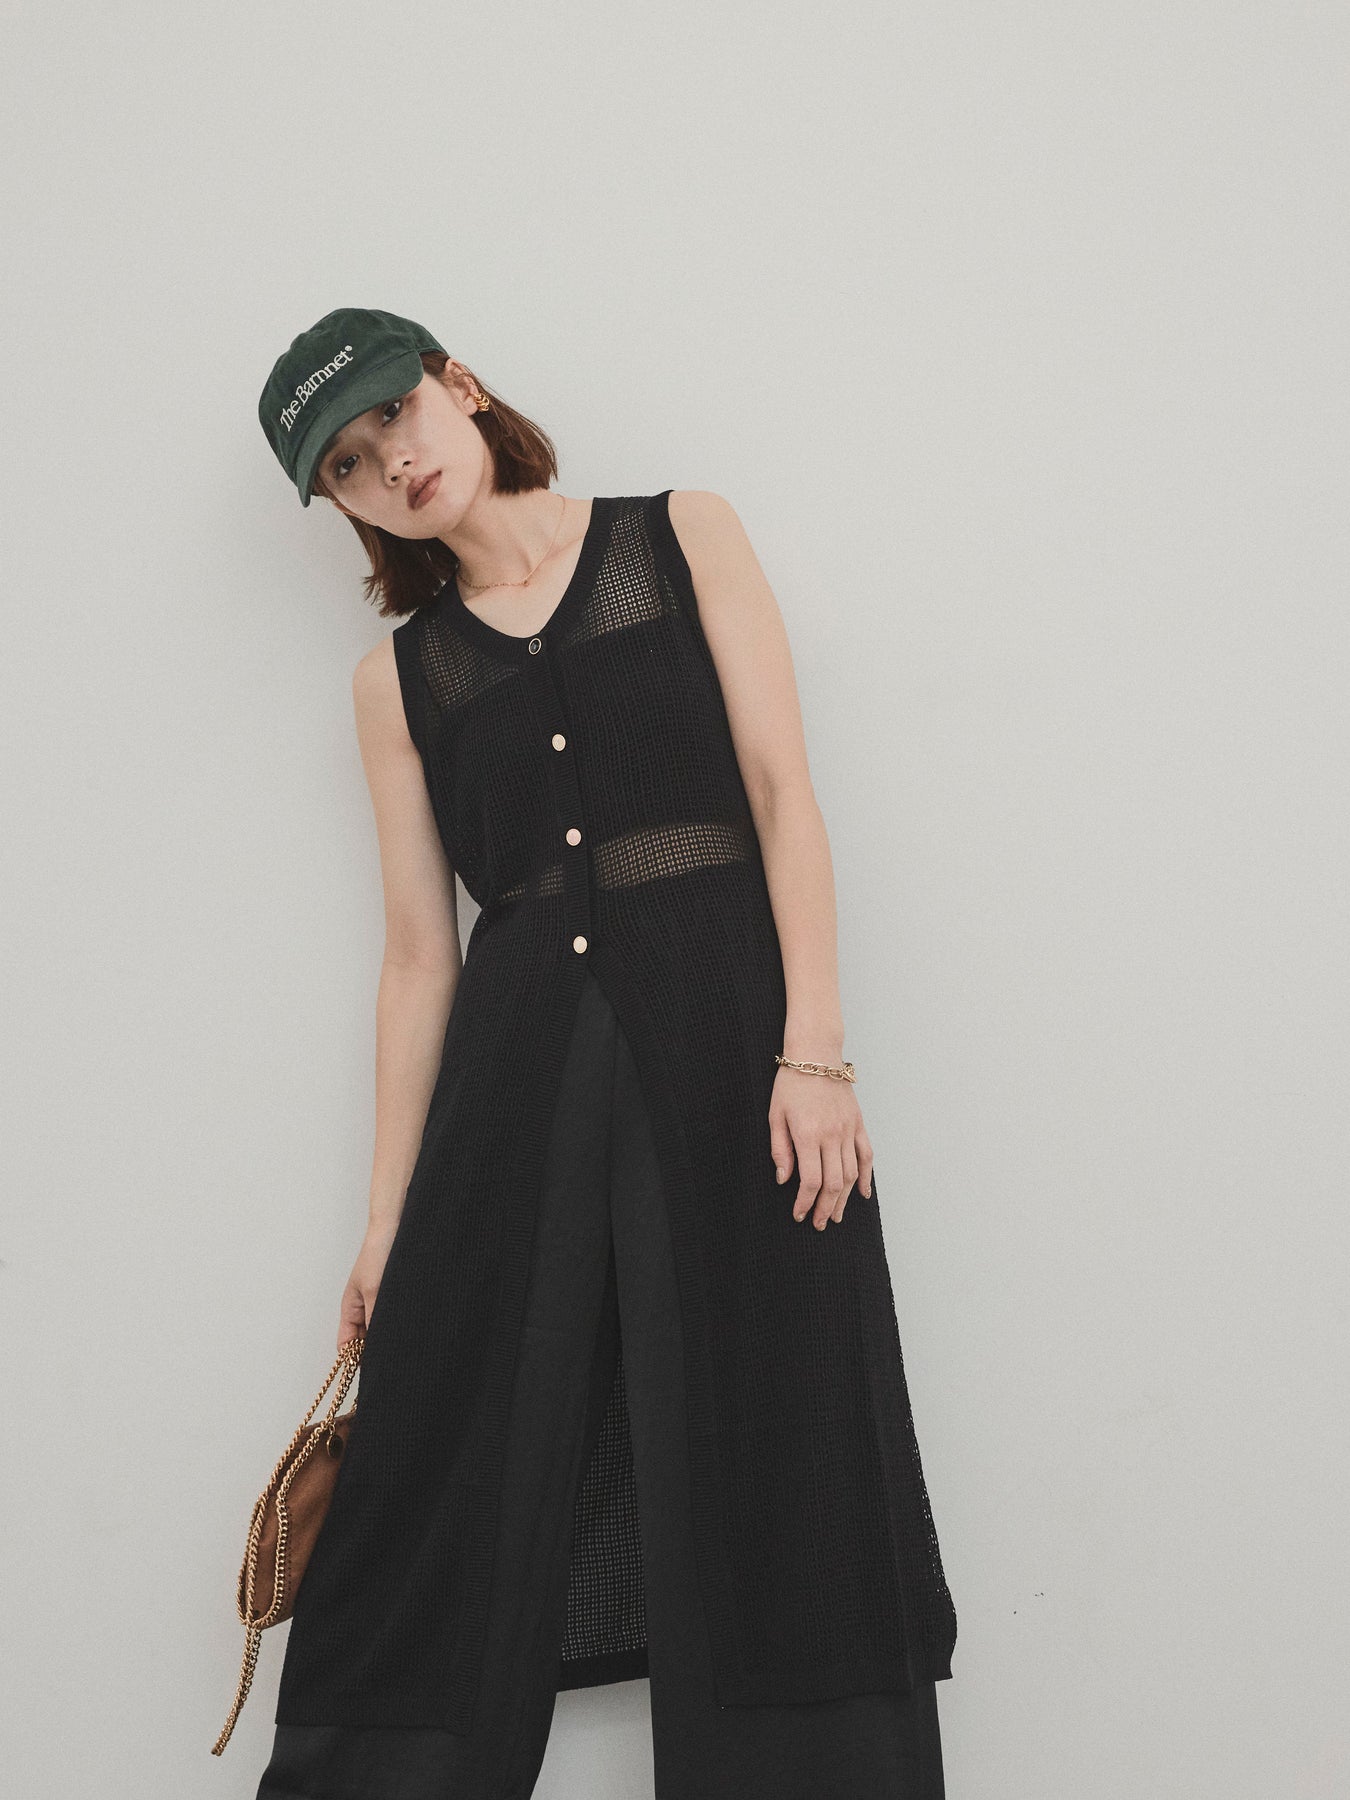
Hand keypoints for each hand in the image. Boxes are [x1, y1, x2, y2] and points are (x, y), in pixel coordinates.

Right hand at [337, 1220, 398, 1351]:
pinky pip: (393, 1318)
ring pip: (380, 1330)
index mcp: (351, 1308)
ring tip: (401, 1348)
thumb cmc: (378, 1254)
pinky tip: (409, 1330)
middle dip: (373, 1352)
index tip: (369, 1374)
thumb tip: (376, 1347)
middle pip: (364, 1341)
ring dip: (388, 1337)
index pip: (346, 1344)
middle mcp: (364, 1309)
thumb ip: (374, 1320)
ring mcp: (379, 1303)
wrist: (396, 1229)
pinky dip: (397, 1325)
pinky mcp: (394, 1297)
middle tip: (391, 1364)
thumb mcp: (376, 1291)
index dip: (353, 1361)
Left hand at [768, 1065, 872, 1229]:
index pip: (811, 1180)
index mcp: (808, 1134)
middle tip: (820, 1224)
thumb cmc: (791, 1083)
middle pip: (834, 1183)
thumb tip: (784, 1179)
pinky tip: (863, 1194)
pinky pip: (866, 1155)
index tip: (799, 1214)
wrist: (816, 1054)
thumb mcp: (775, 1115)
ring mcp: (848, 1130)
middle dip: (826, 1208)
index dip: (806, 1202)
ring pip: (851, 1174)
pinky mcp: (858, 1124)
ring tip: (837, 1215)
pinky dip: (866, 1177)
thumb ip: (780, 1149)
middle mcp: (832, 1135)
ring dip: (845, 1199)